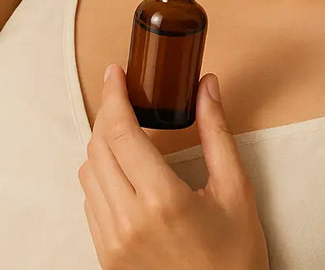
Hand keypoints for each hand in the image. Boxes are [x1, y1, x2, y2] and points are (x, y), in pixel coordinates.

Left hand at [78, 64, 270, 269]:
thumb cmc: (236, 259)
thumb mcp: (236, 192)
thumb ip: (217, 133)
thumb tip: (207, 86)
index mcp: (161, 200)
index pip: (120, 133)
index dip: (114, 96)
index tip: (115, 72)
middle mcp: (128, 221)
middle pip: (97, 148)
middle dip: (108, 115)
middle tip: (123, 95)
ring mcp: (112, 242)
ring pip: (88, 175)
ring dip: (101, 146)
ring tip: (124, 132)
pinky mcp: (106, 258)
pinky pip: (91, 204)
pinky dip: (101, 178)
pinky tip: (124, 172)